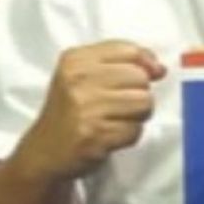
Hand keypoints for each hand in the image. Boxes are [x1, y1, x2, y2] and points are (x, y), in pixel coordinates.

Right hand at [13, 41, 166, 182]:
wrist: (44, 152)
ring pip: (144, 103)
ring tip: (115, 119)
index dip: (144, 64)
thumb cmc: (71, 110)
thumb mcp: (85, 75)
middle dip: (138, 93)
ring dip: (137, 116)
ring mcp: (86, 108)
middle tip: (116, 105)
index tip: (138, 77)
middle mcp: (79, 80)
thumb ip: (123, 62)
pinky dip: (129, 135)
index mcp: (76, 60)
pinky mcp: (95, 135)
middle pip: (141, 78)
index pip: (129, 50)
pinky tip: (109, 135)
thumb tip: (159, 68)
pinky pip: (136, 130)